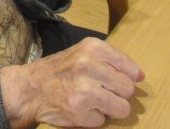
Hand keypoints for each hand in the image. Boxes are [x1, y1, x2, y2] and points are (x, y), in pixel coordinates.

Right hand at [0, 37, 143, 127]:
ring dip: (109, 108)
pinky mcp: (80, 111)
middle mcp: (89, 66)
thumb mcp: (81, 53)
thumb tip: (140, 76)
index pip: (129, 67)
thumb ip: (109, 61)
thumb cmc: (58, 71)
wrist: (29, 88)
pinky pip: (103, 121)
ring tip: (92, 102)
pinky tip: (80, 108)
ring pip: (122, 107)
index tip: (118, 81)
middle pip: (128, 88)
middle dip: (118, 94)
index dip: (128, 77)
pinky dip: (93, 118)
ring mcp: (85, 90)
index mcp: (92, 48)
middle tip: (100, 92)